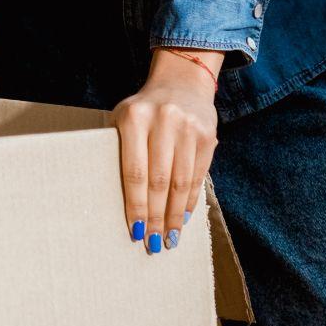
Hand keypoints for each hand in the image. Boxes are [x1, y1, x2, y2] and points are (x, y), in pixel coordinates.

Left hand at [111, 46, 221, 252]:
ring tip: (170, 238)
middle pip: (158, 182)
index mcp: (134, 118)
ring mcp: (188, 128)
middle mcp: (163, 122)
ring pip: (180, 182)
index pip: (134, 172)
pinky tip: (184, 218)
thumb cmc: (143, 110)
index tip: (135, 232)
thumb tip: (117, 202)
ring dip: (175, 215)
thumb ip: (120, 151)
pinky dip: (190, 200)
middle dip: (156, 217)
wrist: (180, 82)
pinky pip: (198, 176)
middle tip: (154, 243)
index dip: (136, 206)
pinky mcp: (207, 135)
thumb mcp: (123, 119)